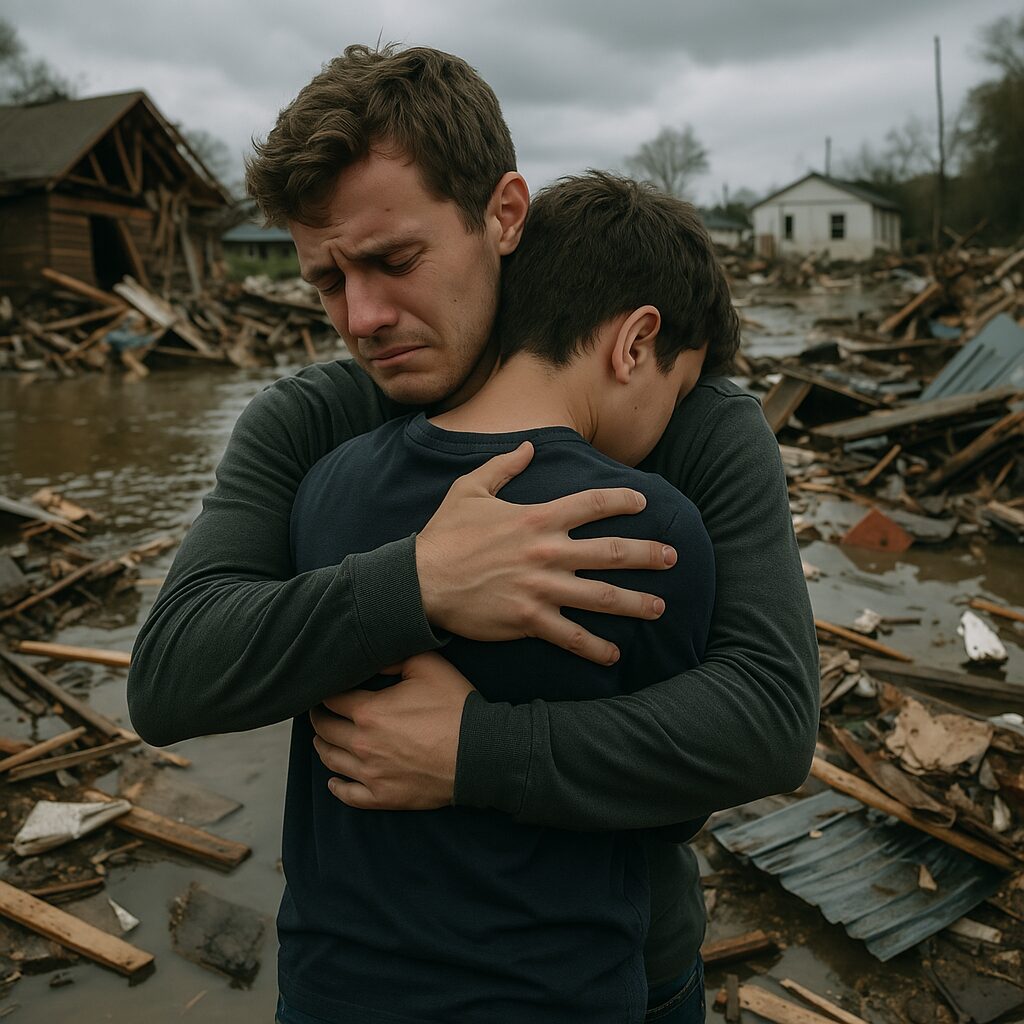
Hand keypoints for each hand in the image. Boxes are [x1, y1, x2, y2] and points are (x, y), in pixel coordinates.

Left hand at [310, 652, 473, 809]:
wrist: (480, 752)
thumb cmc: (455, 707)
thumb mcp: (428, 666)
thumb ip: (394, 658)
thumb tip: (371, 659)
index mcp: (369, 712)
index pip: (331, 699)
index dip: (325, 692)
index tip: (326, 688)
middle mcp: (362, 744)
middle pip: (325, 730)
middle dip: (319, 718)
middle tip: (319, 711)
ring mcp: (371, 774)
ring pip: (331, 761)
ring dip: (323, 747)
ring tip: (323, 738)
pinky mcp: (383, 797)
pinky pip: (348, 795)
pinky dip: (336, 787)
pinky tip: (333, 780)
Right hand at [415, 441, 675, 665]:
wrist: (420, 582)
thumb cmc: (444, 535)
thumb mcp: (469, 489)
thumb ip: (503, 466)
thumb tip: (527, 446)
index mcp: (537, 518)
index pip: (592, 504)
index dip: (622, 499)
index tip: (643, 501)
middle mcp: (547, 552)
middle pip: (610, 551)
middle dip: (646, 554)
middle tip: (672, 557)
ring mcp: (541, 588)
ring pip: (600, 596)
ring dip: (634, 602)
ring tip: (660, 607)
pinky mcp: (529, 619)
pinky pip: (571, 636)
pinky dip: (595, 647)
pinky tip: (615, 653)